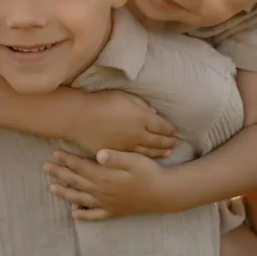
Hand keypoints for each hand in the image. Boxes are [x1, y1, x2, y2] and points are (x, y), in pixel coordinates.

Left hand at [44, 149, 175, 220]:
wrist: (163, 194)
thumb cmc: (149, 173)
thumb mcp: (134, 160)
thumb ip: (115, 157)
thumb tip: (98, 153)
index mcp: (105, 176)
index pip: (81, 166)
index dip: (67, 160)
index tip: (54, 153)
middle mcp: (101, 191)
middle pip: (76, 181)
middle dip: (59, 174)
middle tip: (45, 167)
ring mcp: (106, 203)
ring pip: (80, 198)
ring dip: (65, 193)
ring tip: (52, 188)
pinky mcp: (114, 211)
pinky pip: (95, 216)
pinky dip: (84, 216)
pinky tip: (75, 214)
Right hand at [63, 90, 177, 157]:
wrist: (79, 118)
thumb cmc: (101, 102)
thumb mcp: (124, 96)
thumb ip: (141, 105)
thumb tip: (153, 112)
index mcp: (142, 118)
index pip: (163, 126)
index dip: (170, 129)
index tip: (175, 131)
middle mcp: (138, 134)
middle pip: (159, 140)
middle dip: (169, 142)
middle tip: (176, 144)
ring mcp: (128, 146)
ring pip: (149, 151)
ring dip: (160, 152)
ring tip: (168, 153)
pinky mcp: (118, 153)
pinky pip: (135, 157)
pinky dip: (145, 158)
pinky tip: (149, 159)